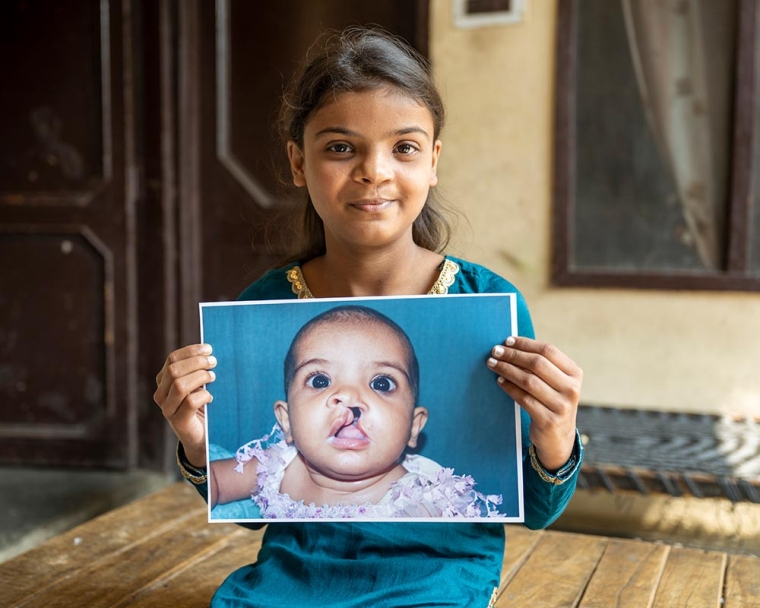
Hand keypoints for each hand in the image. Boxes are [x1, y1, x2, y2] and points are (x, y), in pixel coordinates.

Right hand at [154, 343, 216, 467]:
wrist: (200, 437)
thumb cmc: (201, 406)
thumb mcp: (197, 385)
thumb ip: (197, 370)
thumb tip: (210, 352)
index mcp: (163, 381)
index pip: (172, 359)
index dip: (191, 351)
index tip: (209, 348)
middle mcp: (161, 394)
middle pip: (174, 370)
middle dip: (197, 362)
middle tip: (214, 362)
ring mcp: (167, 409)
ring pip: (180, 385)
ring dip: (200, 377)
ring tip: (213, 378)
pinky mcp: (178, 421)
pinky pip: (190, 403)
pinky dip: (203, 396)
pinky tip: (210, 397)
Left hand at [487, 336, 581, 470]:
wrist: (559, 438)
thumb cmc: (551, 402)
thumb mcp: (555, 383)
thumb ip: (542, 366)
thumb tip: (510, 345)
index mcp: (575, 373)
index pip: (548, 351)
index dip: (526, 344)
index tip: (507, 340)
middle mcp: (571, 389)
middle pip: (537, 364)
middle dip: (513, 355)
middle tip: (495, 351)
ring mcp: (562, 406)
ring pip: (528, 381)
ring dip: (507, 369)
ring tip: (492, 364)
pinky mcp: (548, 421)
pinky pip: (524, 399)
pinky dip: (509, 388)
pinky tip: (499, 381)